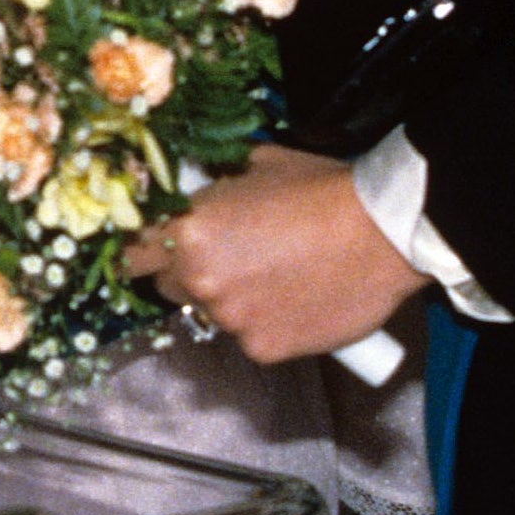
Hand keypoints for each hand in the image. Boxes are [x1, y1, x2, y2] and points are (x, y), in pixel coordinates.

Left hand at [116, 144, 427, 364]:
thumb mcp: (257, 165)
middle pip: (168, 287)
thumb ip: (215, 185)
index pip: (131, 254)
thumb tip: (199, 186)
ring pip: (211, 314)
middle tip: (230, 257)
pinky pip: (250, 338)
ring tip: (276, 276)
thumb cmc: (322, 190)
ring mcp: (230, 319)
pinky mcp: (263, 349)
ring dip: (230, 300)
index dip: (143, 250)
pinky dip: (266, 324)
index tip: (156, 248)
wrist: (383, 232)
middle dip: (189, 273)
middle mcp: (198, 280)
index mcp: (187, 230)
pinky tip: (296, 298)